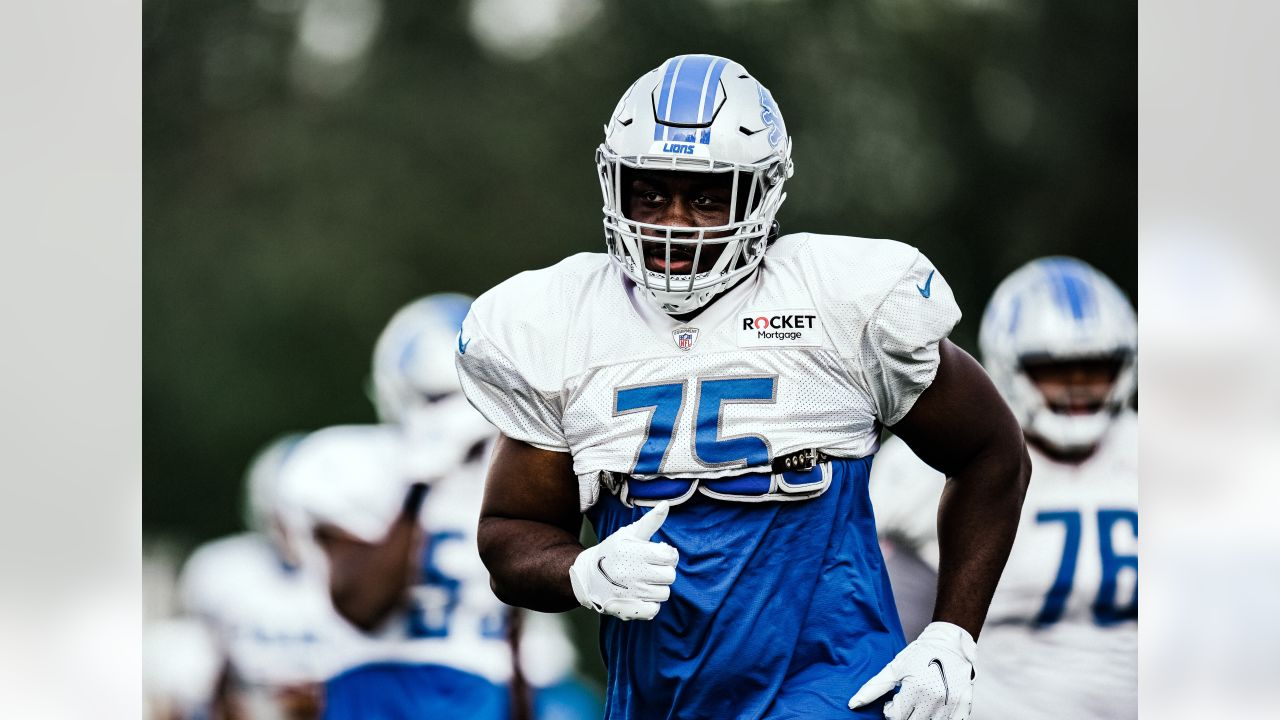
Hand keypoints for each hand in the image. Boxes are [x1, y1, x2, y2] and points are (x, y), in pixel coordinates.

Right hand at [568, 500, 677, 620]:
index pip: (670, 556)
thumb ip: (650, 521)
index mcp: (633, 552)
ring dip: (657, 588)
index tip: (657, 554)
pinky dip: (650, 604)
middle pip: (670, 576)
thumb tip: (666, 504)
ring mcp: (630, 593)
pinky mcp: (629, 610)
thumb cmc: (612, 552)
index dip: (666, 555)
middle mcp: (631, 573)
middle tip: (649, 569)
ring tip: (643, 582)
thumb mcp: (628, 534)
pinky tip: (640, 596)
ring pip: (664, 593)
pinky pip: (654, 609)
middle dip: (663, 572)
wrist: (587, 577)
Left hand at [848, 622, 976, 719]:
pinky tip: (933, 707)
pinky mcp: (963, 707)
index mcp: (916, 690)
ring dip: (921, 717)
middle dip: (904, 716)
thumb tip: (853, 704)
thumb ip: (873, 688)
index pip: (896, 717)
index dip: (890, 711)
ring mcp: (951, 705)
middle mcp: (935, 700)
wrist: (950, 643)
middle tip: (905, 702)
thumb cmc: (921, 653)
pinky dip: (938, 719)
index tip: (892, 702)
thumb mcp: (895, 668)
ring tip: (918, 703)